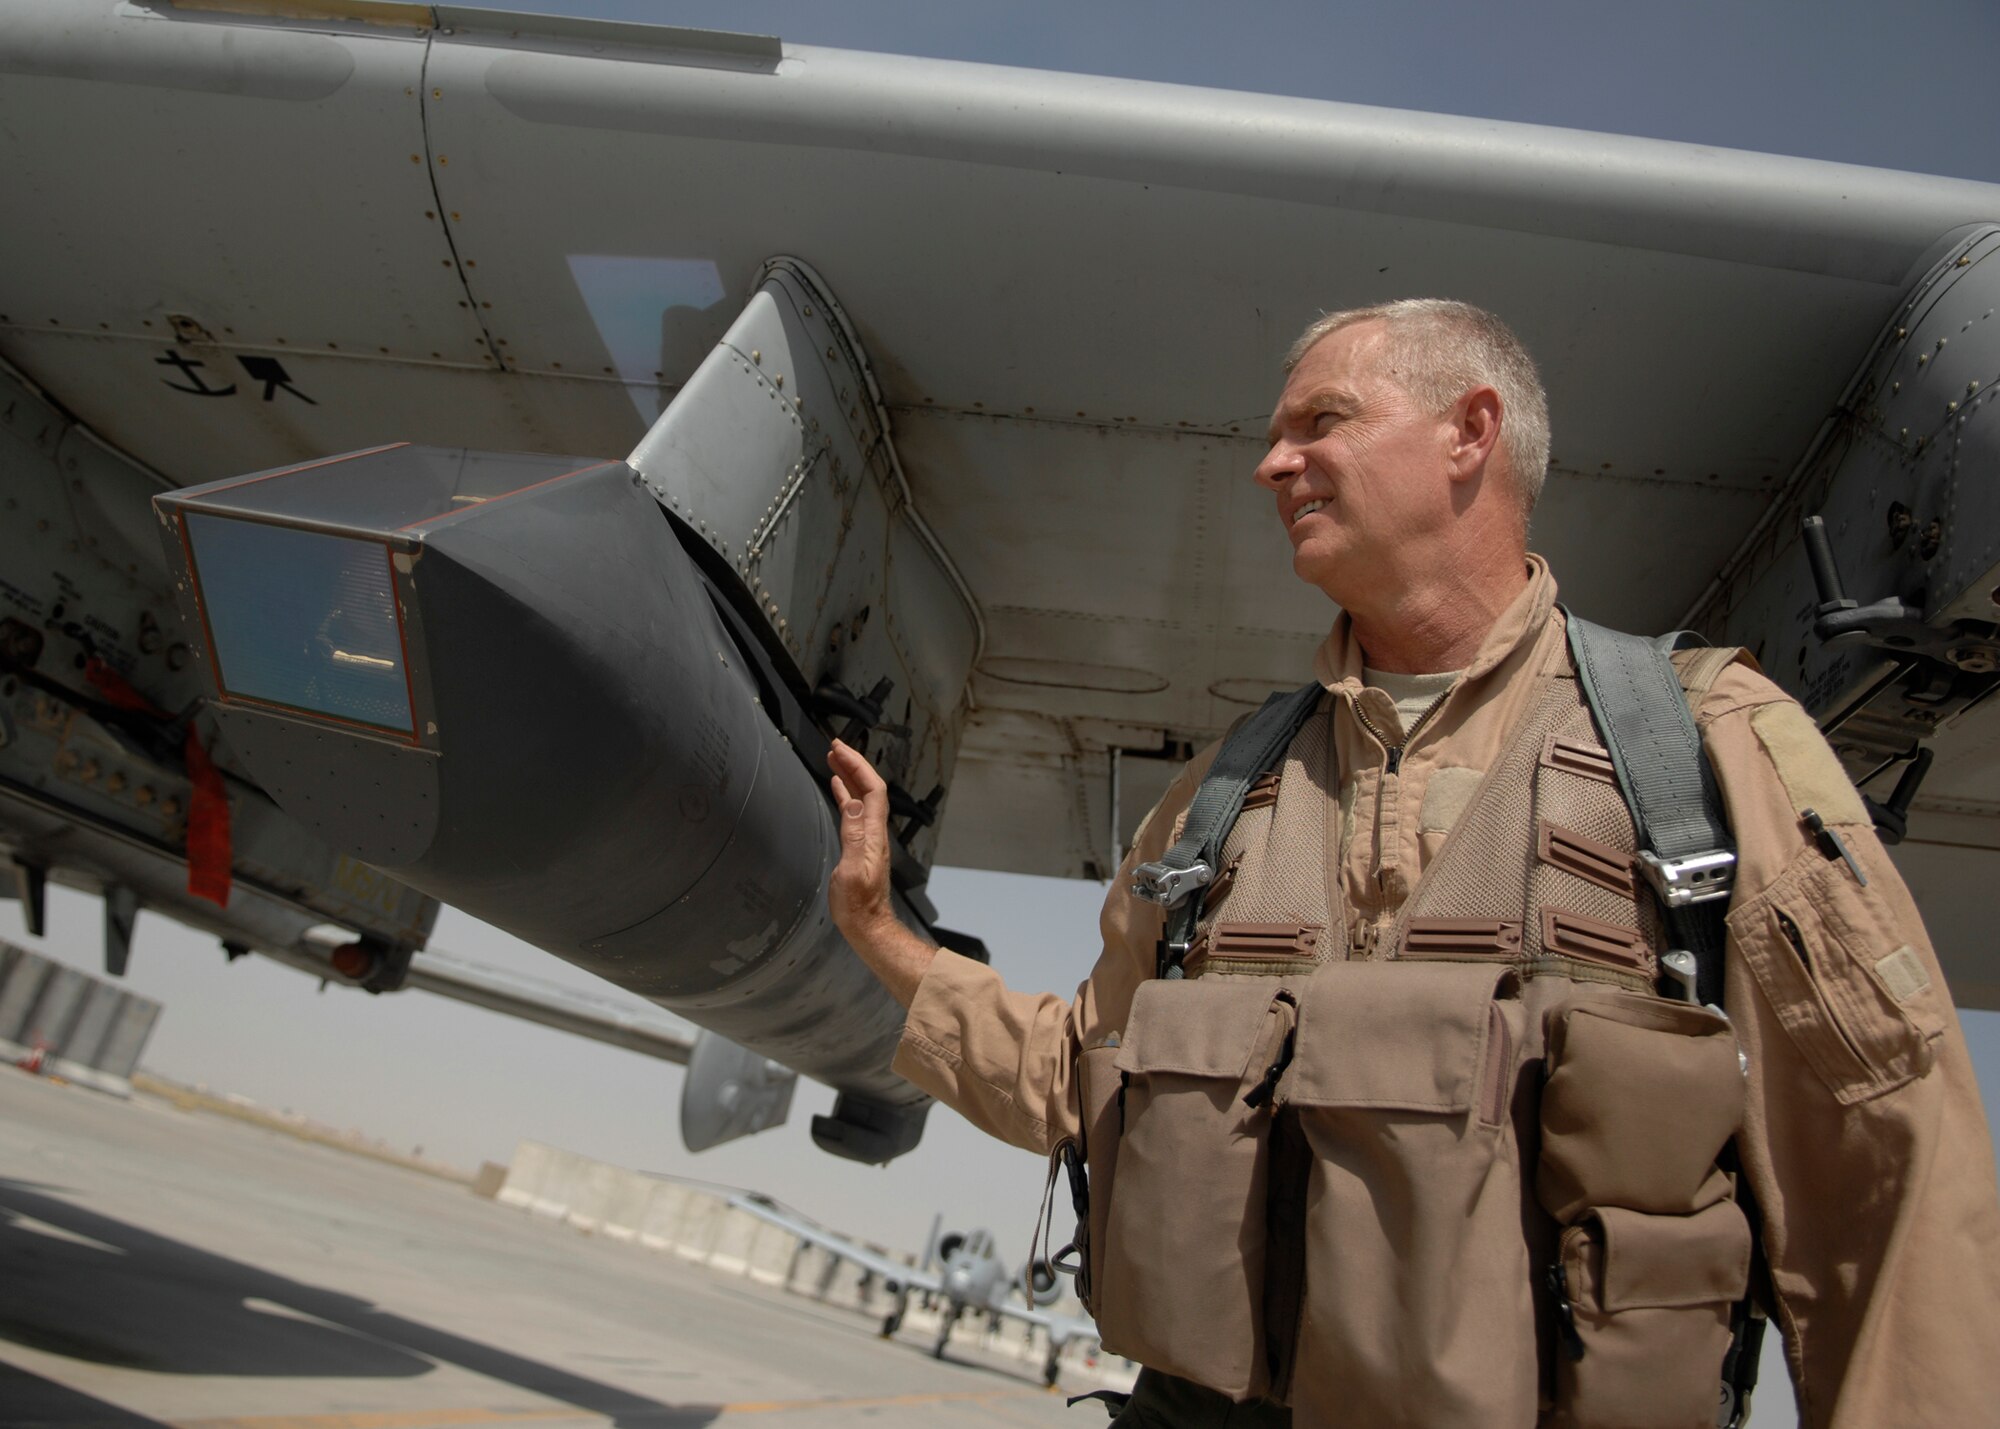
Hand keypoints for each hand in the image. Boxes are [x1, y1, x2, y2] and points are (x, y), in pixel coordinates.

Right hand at [827, 739, 937, 1005]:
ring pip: (861, 798)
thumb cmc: (858, 906)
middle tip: (834, 746)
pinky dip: (845, 795)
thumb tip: (852, 804)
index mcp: (873, 834)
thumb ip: (853, 837)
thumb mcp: (851, 871)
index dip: (857, 765)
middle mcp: (874, 832)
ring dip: (849, 776)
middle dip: (853, 764)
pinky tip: (836, 788)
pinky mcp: (860, 847)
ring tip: (833, 759)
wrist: (867, 926)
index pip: (872, 789)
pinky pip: (854, 812)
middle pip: (868, 789)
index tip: (840, 748)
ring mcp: (868, 839)